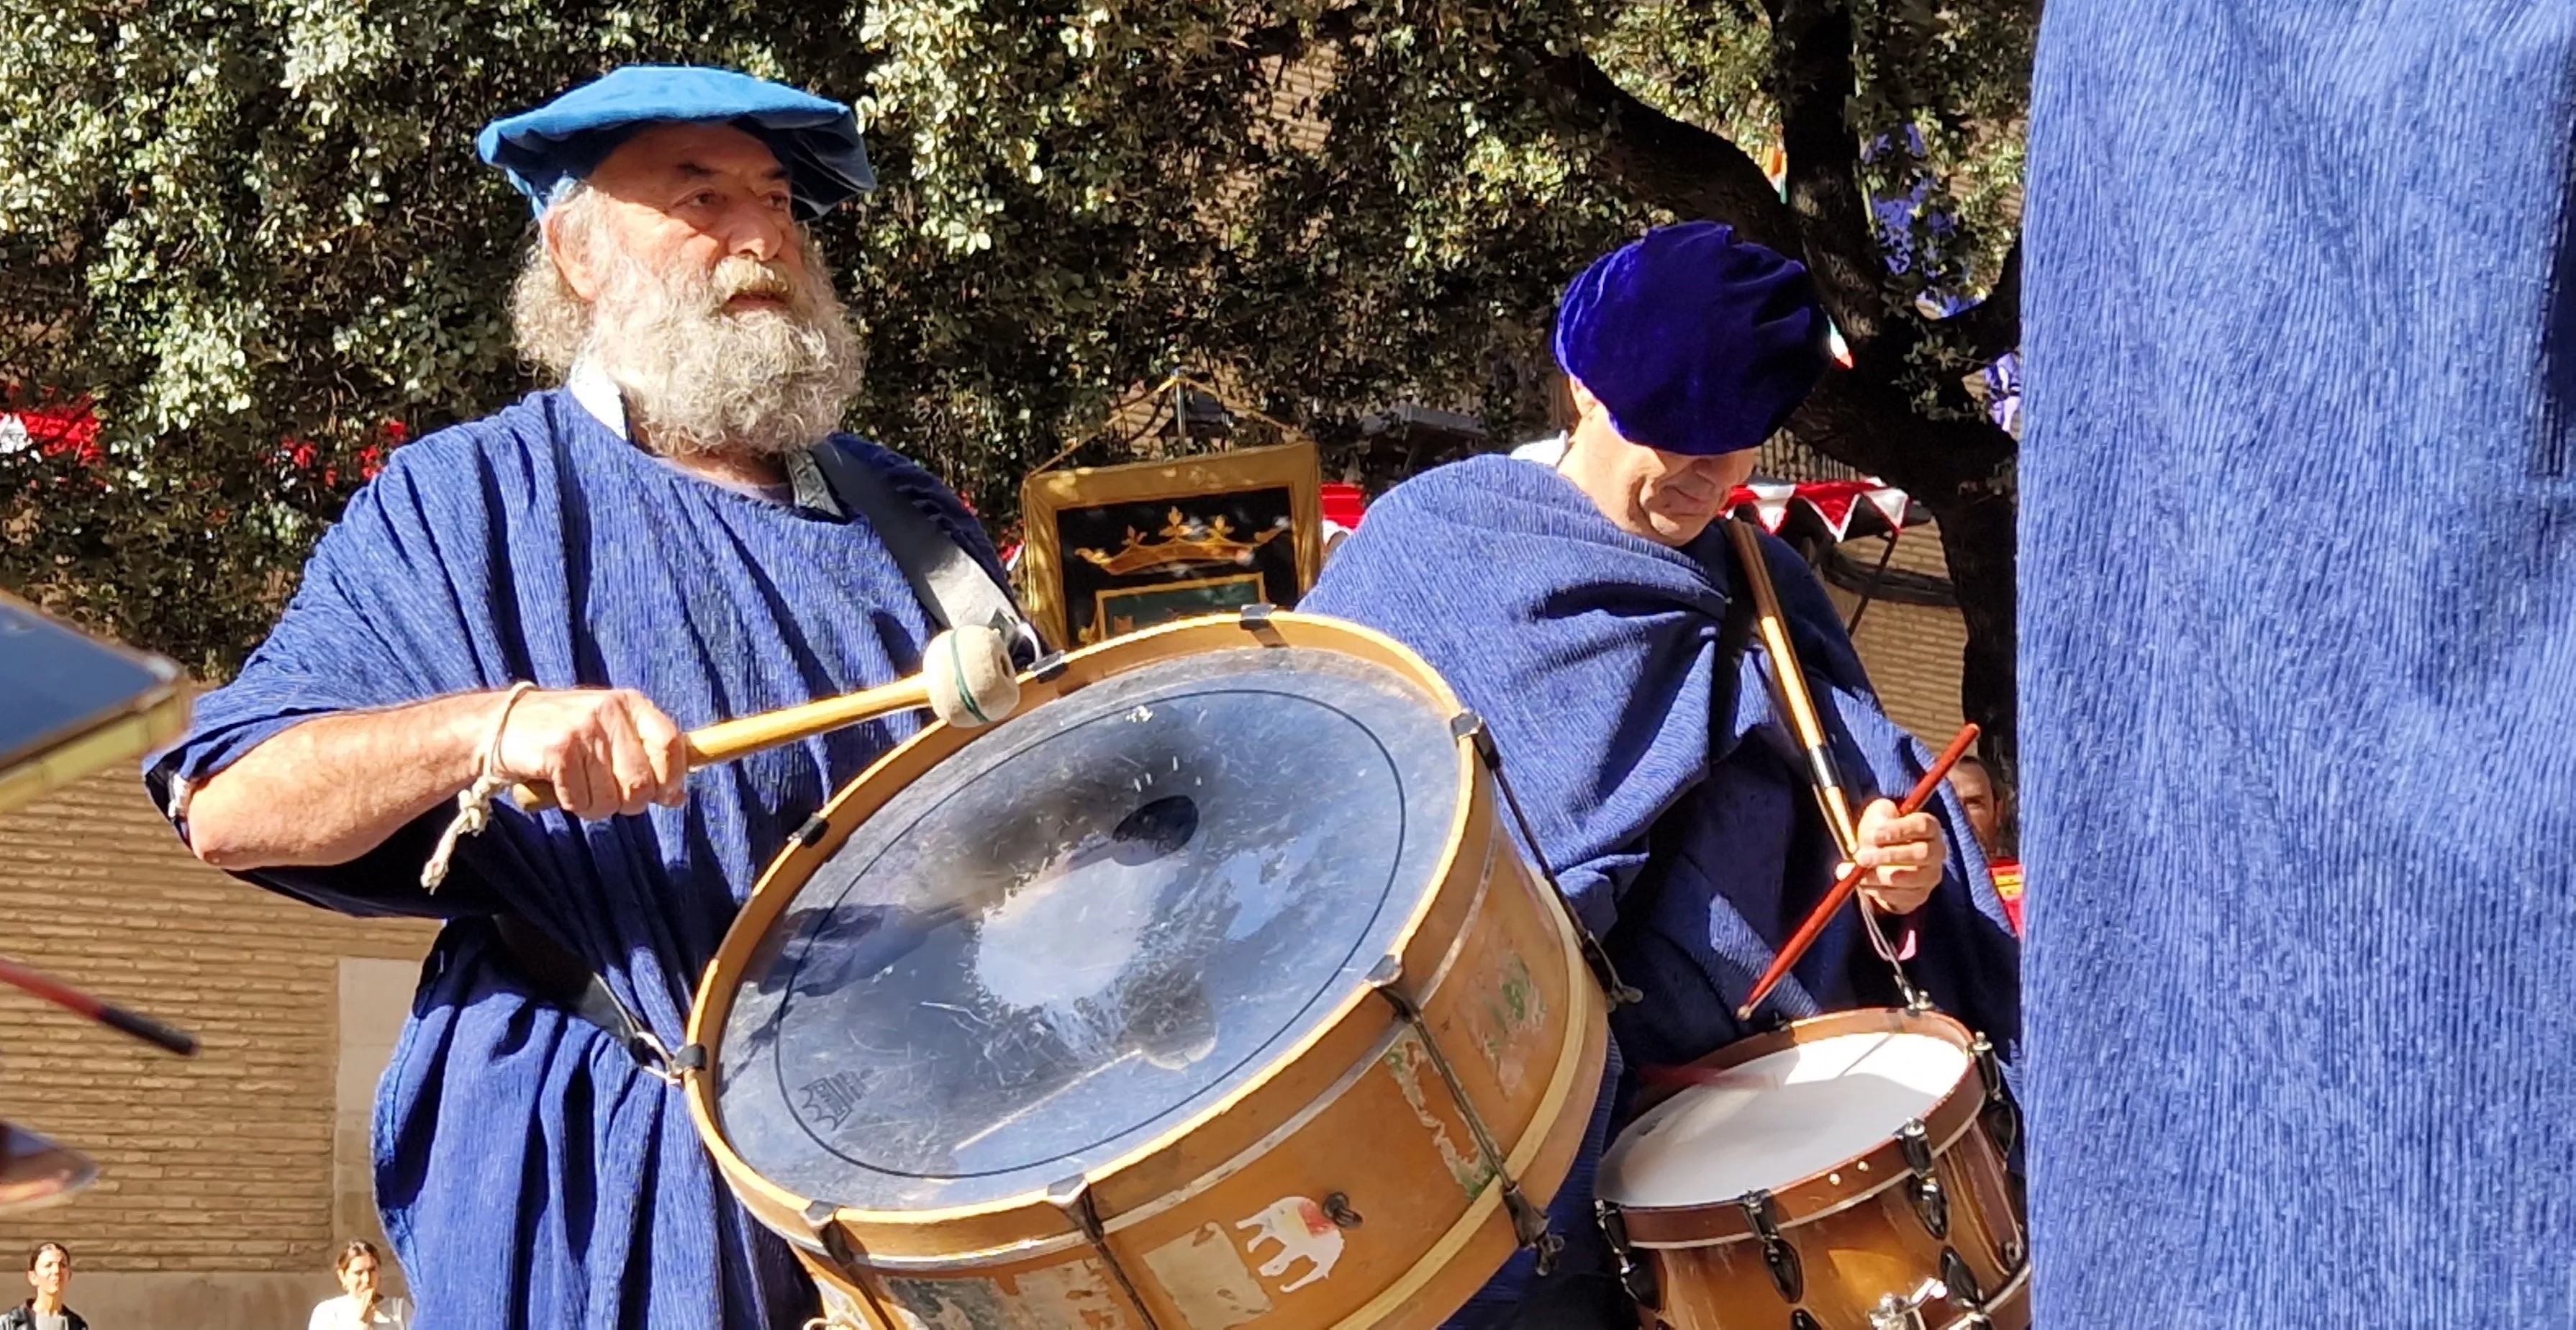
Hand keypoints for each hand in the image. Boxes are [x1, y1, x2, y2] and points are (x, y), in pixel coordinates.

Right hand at [490, 688, 689, 819]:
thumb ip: (645, 760)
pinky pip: (580, 800)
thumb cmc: (563, 735)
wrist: (497, 726)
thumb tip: (677, 797)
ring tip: (579, 789)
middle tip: (606, 794)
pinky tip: (559, 787)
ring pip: (612, 798)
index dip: (672, 778)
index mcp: (630, 703)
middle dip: (628, 802)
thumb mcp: (609, 736)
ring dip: (595, 807)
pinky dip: (571, 803)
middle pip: (642, 782)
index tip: (663, 795)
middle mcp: (610, 711)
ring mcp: (582, 729)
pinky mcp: (557, 750)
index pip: (671, 744)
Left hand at [1847, 797, 1945, 914]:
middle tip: (1861, 857)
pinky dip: (1879, 891)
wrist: (1882, 859)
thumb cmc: (1883, 832)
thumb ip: (1876, 818)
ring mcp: (1930, 876)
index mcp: (1930, 827)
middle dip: (1888, 856)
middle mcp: (1936, 852)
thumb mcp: (1878, 817)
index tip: (1873, 835)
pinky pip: (1902, 897)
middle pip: (1921, 853)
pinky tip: (1863, 883)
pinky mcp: (1919, 895)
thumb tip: (1871, 835)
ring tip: (1858, 873)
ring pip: (1910, 879)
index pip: (1923, 825)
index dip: (1898, 830)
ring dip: (1880, 877)